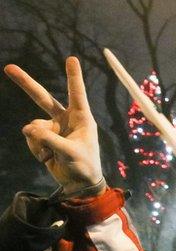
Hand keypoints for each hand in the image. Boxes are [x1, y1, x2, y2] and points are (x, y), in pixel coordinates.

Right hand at [4, 57, 103, 194]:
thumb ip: (49, 139)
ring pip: (33, 126)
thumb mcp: (70, 153)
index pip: (76, 94)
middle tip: (9, 68)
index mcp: (81, 118)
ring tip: (52, 154)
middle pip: (42, 98)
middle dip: (25, 84)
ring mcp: (53, 128)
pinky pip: (31, 138)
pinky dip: (36, 148)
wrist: (78, 183)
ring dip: (38, 142)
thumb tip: (27, 128)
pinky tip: (47, 157)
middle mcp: (66, 119)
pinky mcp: (43, 138)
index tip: (72, 59)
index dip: (73, 76)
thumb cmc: (84, 166)